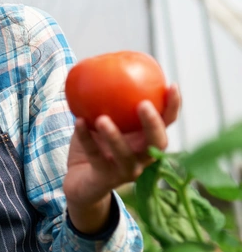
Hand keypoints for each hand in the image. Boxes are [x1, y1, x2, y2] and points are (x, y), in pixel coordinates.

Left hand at [64, 84, 180, 232]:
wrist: (79, 183)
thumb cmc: (94, 146)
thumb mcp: (99, 121)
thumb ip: (104, 102)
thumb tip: (97, 68)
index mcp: (145, 141)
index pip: (166, 123)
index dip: (172, 106)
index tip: (172, 85)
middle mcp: (141, 158)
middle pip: (157, 143)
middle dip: (154, 124)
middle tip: (143, 104)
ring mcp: (124, 171)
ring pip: (126, 156)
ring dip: (115, 136)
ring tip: (103, 118)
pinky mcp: (104, 179)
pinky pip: (95, 156)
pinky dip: (86, 138)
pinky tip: (78, 122)